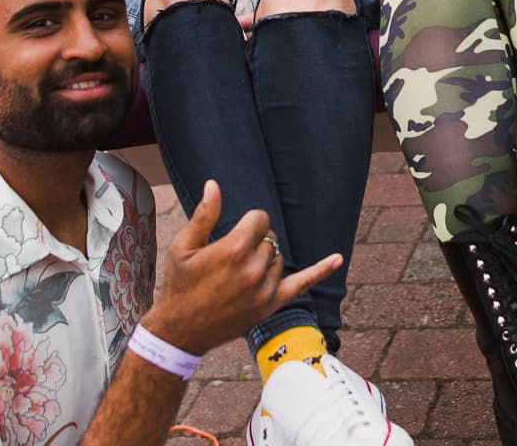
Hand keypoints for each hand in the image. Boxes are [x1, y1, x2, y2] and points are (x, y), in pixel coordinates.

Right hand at [142, 180, 339, 355]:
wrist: (180, 331)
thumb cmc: (178, 286)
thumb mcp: (184, 247)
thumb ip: (204, 214)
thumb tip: (214, 185)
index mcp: (233, 250)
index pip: (259, 218)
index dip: (246, 223)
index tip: (233, 233)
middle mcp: (254, 269)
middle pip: (270, 237)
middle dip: (254, 241)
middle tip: (230, 258)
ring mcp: (266, 289)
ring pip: (279, 257)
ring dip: (266, 258)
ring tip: (239, 273)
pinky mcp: (271, 304)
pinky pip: (302, 284)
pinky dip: (320, 270)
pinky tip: (337, 259)